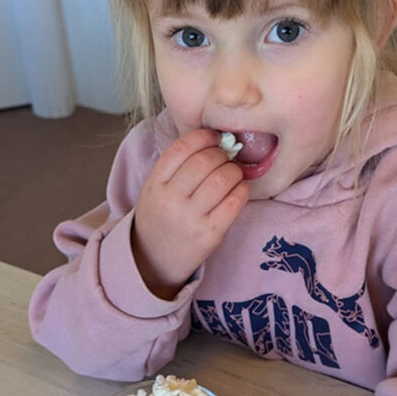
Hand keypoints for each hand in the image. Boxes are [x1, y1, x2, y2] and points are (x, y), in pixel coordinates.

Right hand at [132, 128, 248, 298]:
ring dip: (234, 171)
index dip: (203, 136)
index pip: (181, 148)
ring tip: (233, 174)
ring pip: (222, 179)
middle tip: (226, 158)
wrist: (154, 259)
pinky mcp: (211, 234)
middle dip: (222, 154)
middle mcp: (171, 200)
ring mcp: (191, 218)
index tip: (214, 137)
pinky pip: (234, 202)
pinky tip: (239, 190)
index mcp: (155, 184)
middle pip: (205, 161)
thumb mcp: (155, 188)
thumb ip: (177, 167)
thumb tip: (215, 141)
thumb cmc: (161, 216)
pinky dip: (242, 190)